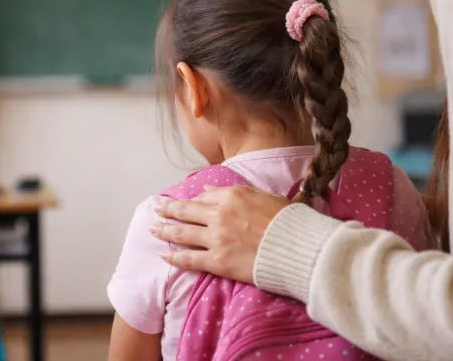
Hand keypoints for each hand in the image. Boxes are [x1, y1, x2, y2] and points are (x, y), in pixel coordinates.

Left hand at [152, 185, 290, 283]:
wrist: (299, 249)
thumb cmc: (288, 222)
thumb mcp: (263, 196)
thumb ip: (232, 192)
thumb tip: (206, 191)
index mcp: (231, 196)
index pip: (203, 197)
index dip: (190, 201)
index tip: (180, 202)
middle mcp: (219, 214)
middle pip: (185, 211)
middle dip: (168, 210)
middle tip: (157, 210)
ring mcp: (216, 238)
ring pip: (181, 233)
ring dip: (164, 230)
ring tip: (153, 229)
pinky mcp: (217, 261)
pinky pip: (189, 259)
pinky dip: (174, 257)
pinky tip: (164, 256)